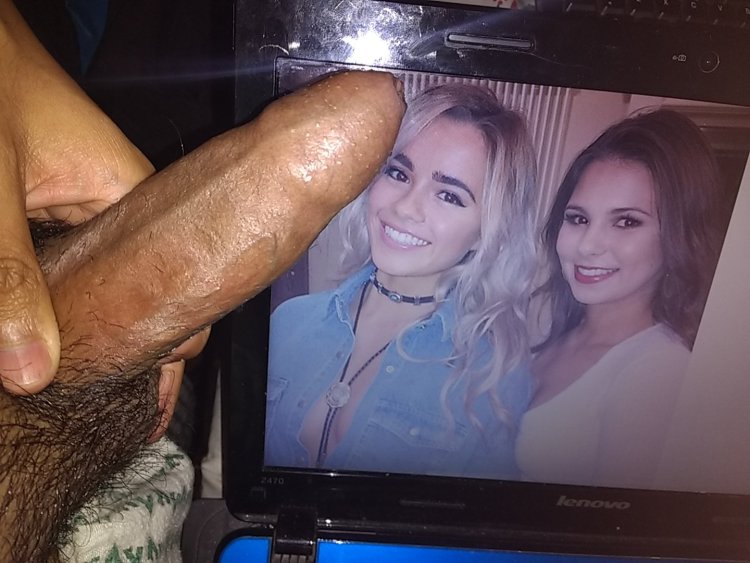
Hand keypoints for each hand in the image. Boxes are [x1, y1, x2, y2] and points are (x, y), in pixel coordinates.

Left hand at [0, 0, 206, 397]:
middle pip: (139, 298)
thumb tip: (30, 373)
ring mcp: (92, 208)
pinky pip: (68, 269)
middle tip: (98, 403)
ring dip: (81, 329)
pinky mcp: (58, 206)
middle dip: (122, 348)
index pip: (178, 294)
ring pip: (100, 287)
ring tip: (69, 380)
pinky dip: (55, 303)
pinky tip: (36, 333)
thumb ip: (8, 273)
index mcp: (138, 200)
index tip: (143, 408)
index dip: (164, 353)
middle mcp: (125, 209)